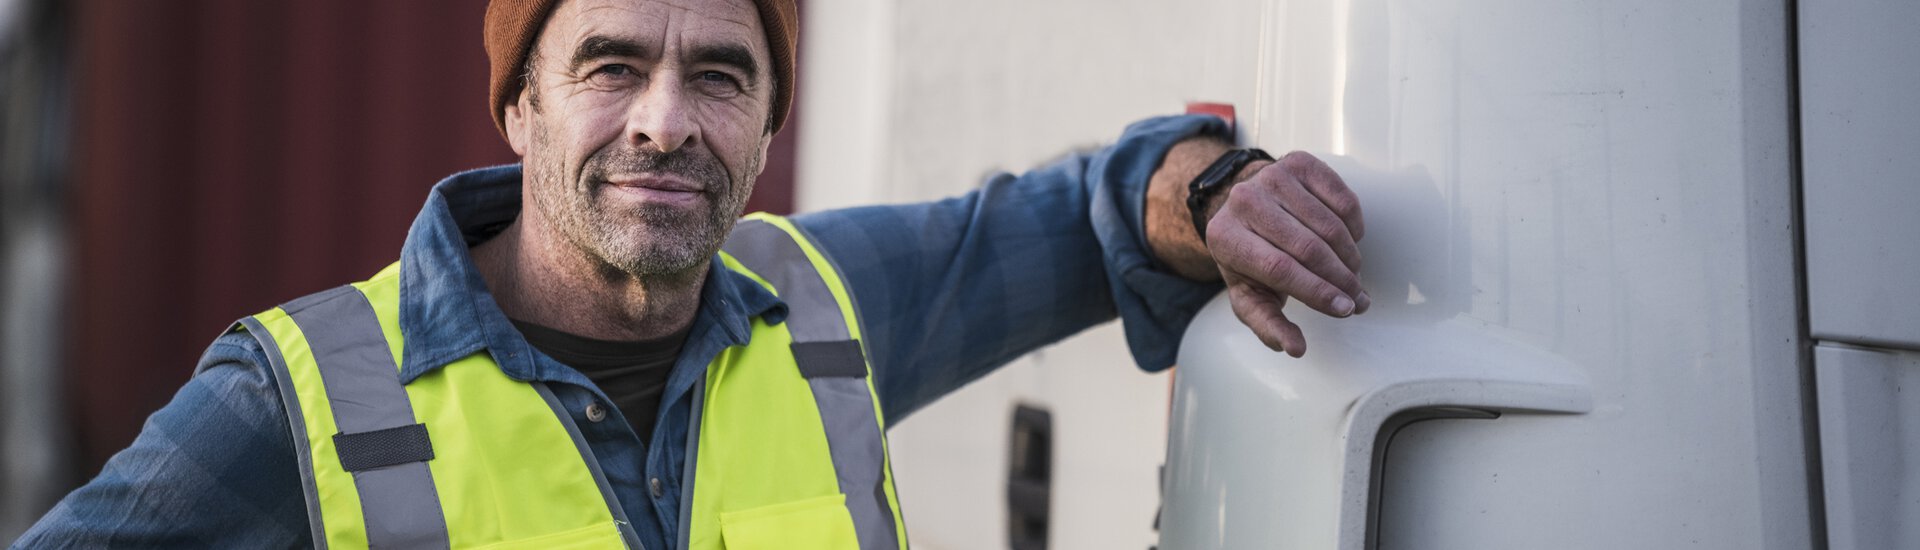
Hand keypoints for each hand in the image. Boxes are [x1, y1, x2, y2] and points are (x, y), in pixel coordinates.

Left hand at [1205, 151, 1366, 356]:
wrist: (1246, 208)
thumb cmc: (1250, 258)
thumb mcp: (1249, 294)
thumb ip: (1268, 324)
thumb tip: (1295, 348)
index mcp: (1224, 237)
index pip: (1279, 269)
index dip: (1317, 291)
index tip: (1345, 309)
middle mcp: (1244, 201)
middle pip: (1306, 247)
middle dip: (1340, 279)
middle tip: (1359, 299)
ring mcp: (1272, 176)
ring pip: (1328, 224)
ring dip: (1350, 256)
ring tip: (1354, 275)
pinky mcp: (1299, 162)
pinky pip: (1342, 197)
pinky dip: (1354, 225)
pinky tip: (1350, 241)